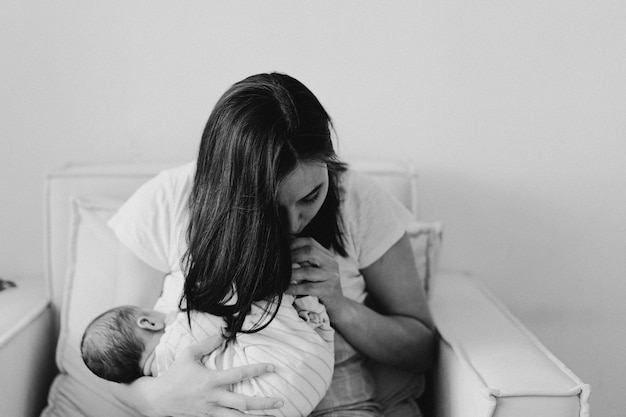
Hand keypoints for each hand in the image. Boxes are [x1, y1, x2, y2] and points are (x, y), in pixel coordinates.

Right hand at [145, 336, 282, 416]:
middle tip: (280, 401)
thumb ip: (207, 343)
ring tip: (273, 416)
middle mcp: (214, 398)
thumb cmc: (174, 375)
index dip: (257, 370)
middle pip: (244, 403)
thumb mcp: (188, 354)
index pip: (239, 374)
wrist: (158, 400)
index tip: (272, 367)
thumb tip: (223, 333)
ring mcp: (211, 411)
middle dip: (264, 403)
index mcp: (212, 380)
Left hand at [287, 237, 345, 318]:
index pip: (310, 242)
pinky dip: (294, 288)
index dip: (294, 243)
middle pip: (310, 251)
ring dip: (290, 274)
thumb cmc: (321, 285)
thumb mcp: (316, 269)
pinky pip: (308, 288)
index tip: (281, 250)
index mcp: (327, 255)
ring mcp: (332, 276)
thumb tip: (282, 249)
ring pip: (307, 271)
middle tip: (280, 264)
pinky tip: (285, 289)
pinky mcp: (329, 290)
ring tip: (280, 277)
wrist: (337, 305)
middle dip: (292, 256)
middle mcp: (331, 263)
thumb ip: (304, 260)